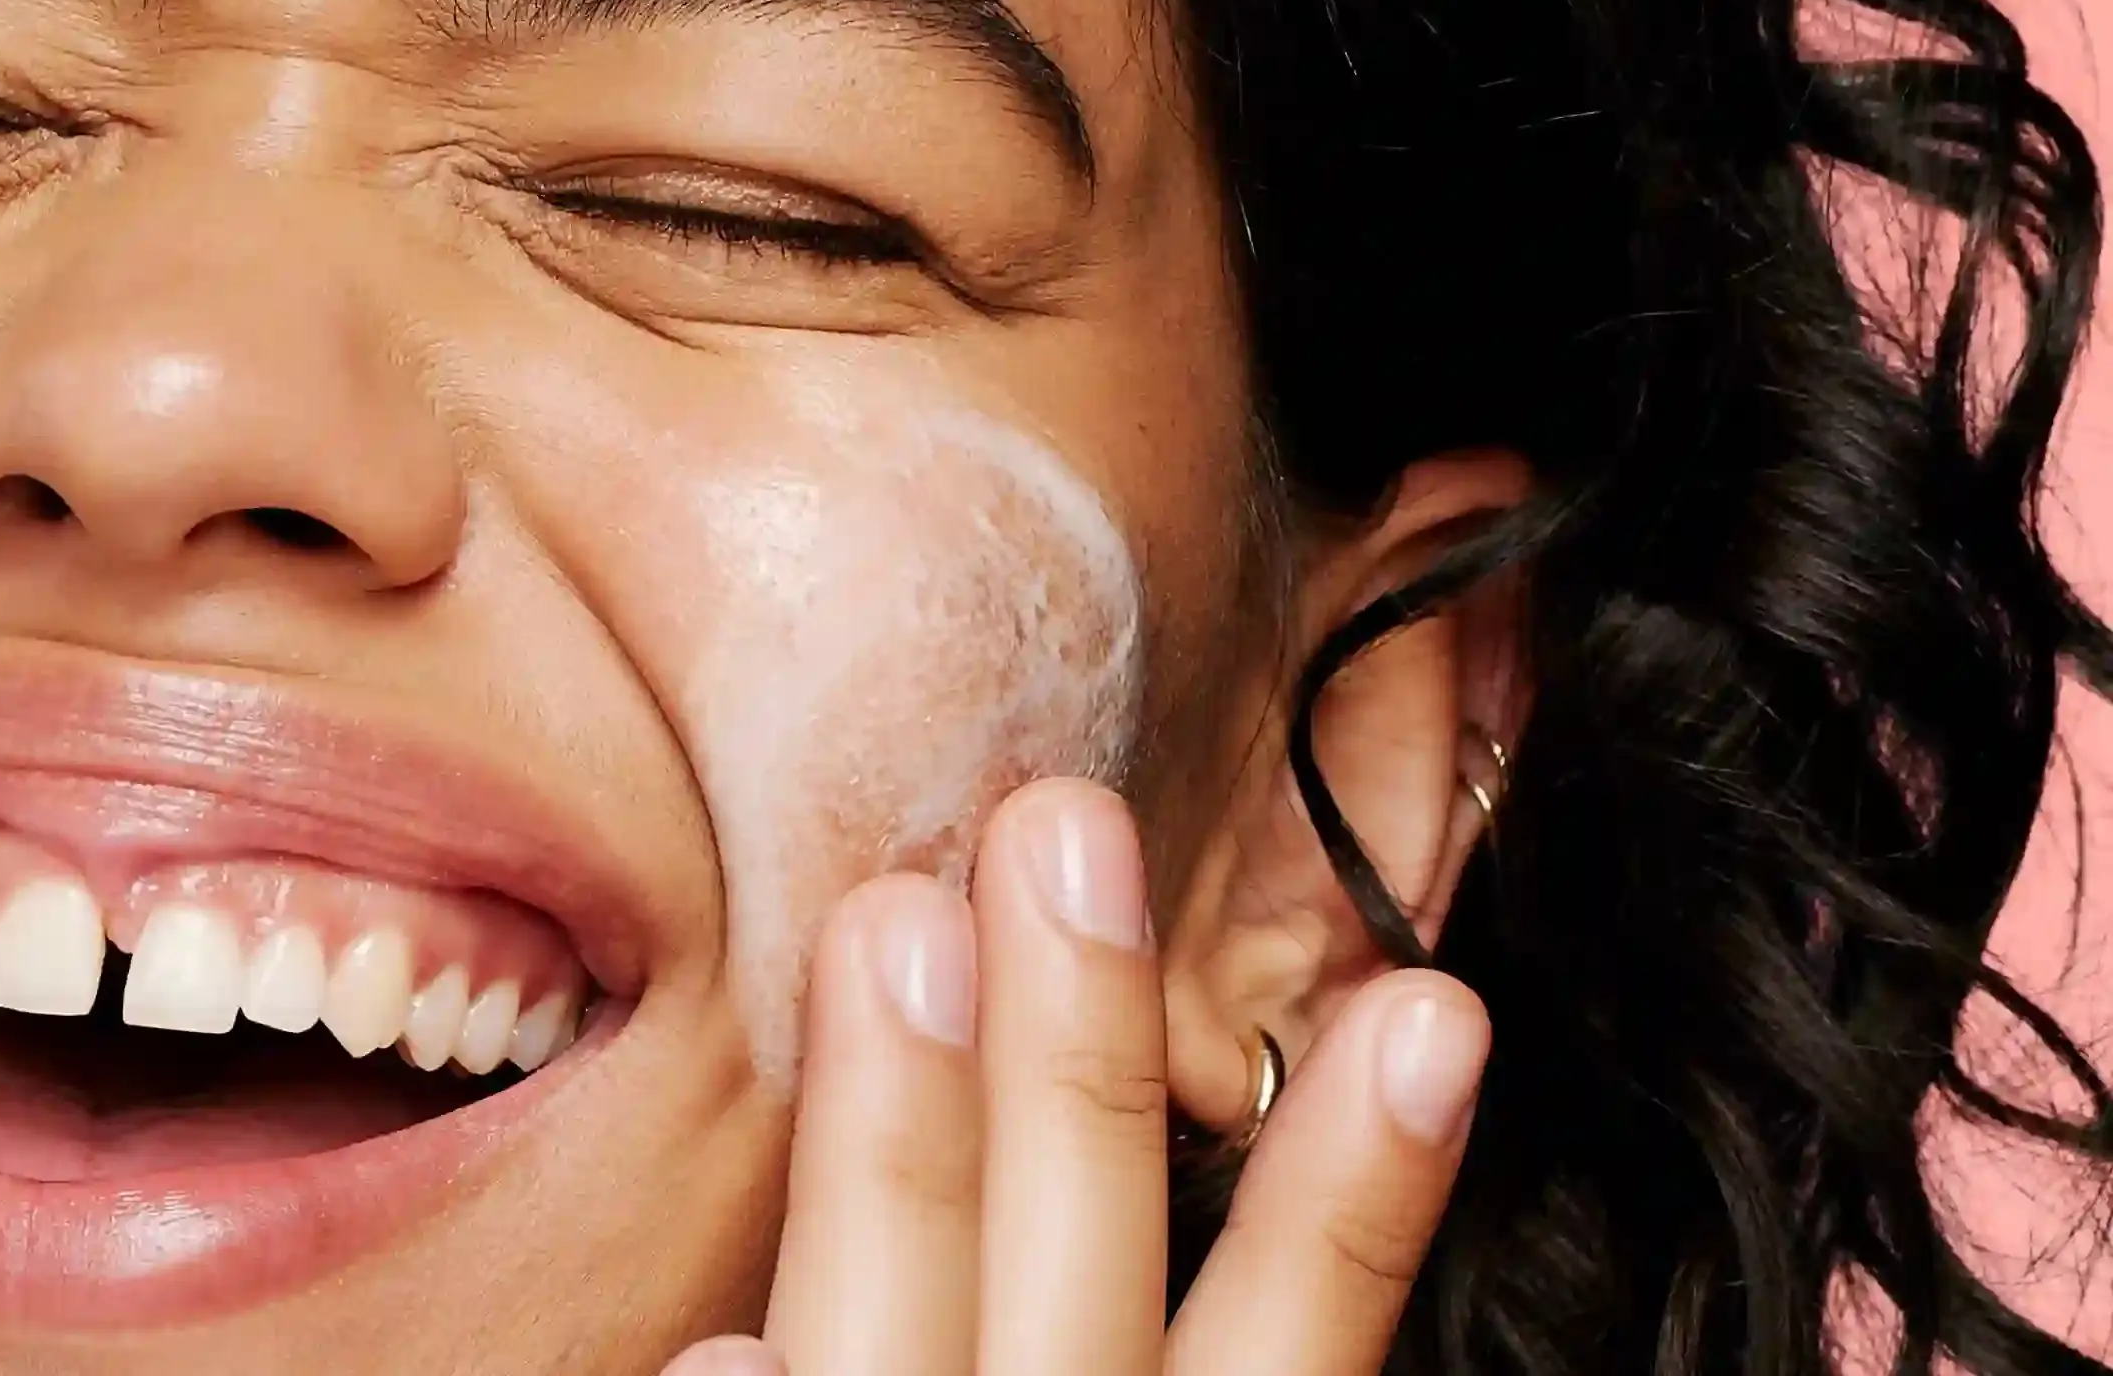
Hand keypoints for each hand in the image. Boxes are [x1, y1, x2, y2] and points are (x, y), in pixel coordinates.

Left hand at [662, 779, 1491, 1375]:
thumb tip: (1143, 1109)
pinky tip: (719, 1346)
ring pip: (907, 1345)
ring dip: (900, 1148)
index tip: (1431, 1011)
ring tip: (888, 928)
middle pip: (1085, 1279)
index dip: (1364, 1187)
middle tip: (1063, 828)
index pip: (1294, 1335)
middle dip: (1077, 1057)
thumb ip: (1078, 1305)